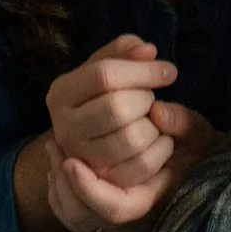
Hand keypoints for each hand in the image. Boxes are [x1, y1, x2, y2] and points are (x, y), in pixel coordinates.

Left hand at [42, 102, 214, 231]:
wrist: (193, 165)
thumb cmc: (196, 149)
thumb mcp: (198, 134)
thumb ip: (182, 124)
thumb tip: (158, 112)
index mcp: (154, 203)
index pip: (116, 208)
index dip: (91, 189)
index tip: (72, 162)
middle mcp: (130, 221)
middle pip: (85, 217)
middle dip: (65, 185)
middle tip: (56, 148)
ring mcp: (112, 222)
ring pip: (73, 216)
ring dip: (59, 185)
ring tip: (54, 148)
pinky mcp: (100, 214)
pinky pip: (69, 212)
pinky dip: (59, 190)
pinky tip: (57, 161)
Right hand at [47, 34, 181, 188]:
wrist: (96, 140)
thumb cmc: (110, 95)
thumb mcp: (111, 67)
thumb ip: (126, 51)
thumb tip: (147, 51)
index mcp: (61, 92)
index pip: (105, 75)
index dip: (143, 71)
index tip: (169, 71)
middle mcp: (64, 127)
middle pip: (117, 107)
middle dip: (145, 100)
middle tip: (150, 99)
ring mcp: (80, 157)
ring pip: (130, 138)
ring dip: (154, 126)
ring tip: (152, 120)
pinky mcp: (102, 180)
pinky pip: (141, 166)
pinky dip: (160, 150)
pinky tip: (160, 139)